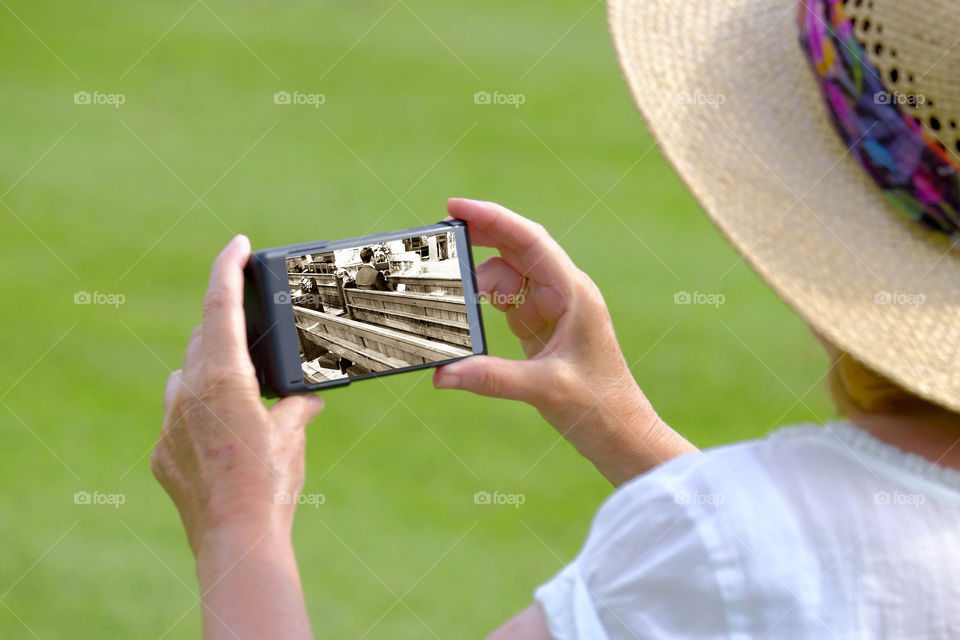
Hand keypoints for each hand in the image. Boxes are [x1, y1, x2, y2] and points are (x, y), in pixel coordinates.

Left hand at [151, 235, 320, 638]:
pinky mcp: (161, 451)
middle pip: (203, 338)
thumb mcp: (293, 436)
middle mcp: (188, 391)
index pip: (221, 304)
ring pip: (186, 375)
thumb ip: (298, 406)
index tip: (237, 243)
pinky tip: (223, 436)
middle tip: (256, 337)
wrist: (237, 539)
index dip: (228, 266)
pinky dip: (199, 411)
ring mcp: (170, 422)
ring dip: (211, 371)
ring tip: (243, 392)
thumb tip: (310, 397)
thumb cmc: (271, 483)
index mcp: (223, 377)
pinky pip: (178, 414)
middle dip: (227, 329)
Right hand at [434, 199, 695, 483]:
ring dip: (478, 282)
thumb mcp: (545, 388)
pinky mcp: (539, 327)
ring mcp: (550, 309)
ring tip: (452, 299)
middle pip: (516, 249)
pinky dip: (482, 304)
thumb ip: (492, 378)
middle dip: (479, 237)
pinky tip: (464, 314)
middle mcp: (562, 293)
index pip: (530, 241)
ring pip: (507, 276)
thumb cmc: (598, 406)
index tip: (455, 207)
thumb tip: (442, 375)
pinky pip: (505, 302)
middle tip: (439, 235)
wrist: (620, 433)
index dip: (493, 219)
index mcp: (573, 293)